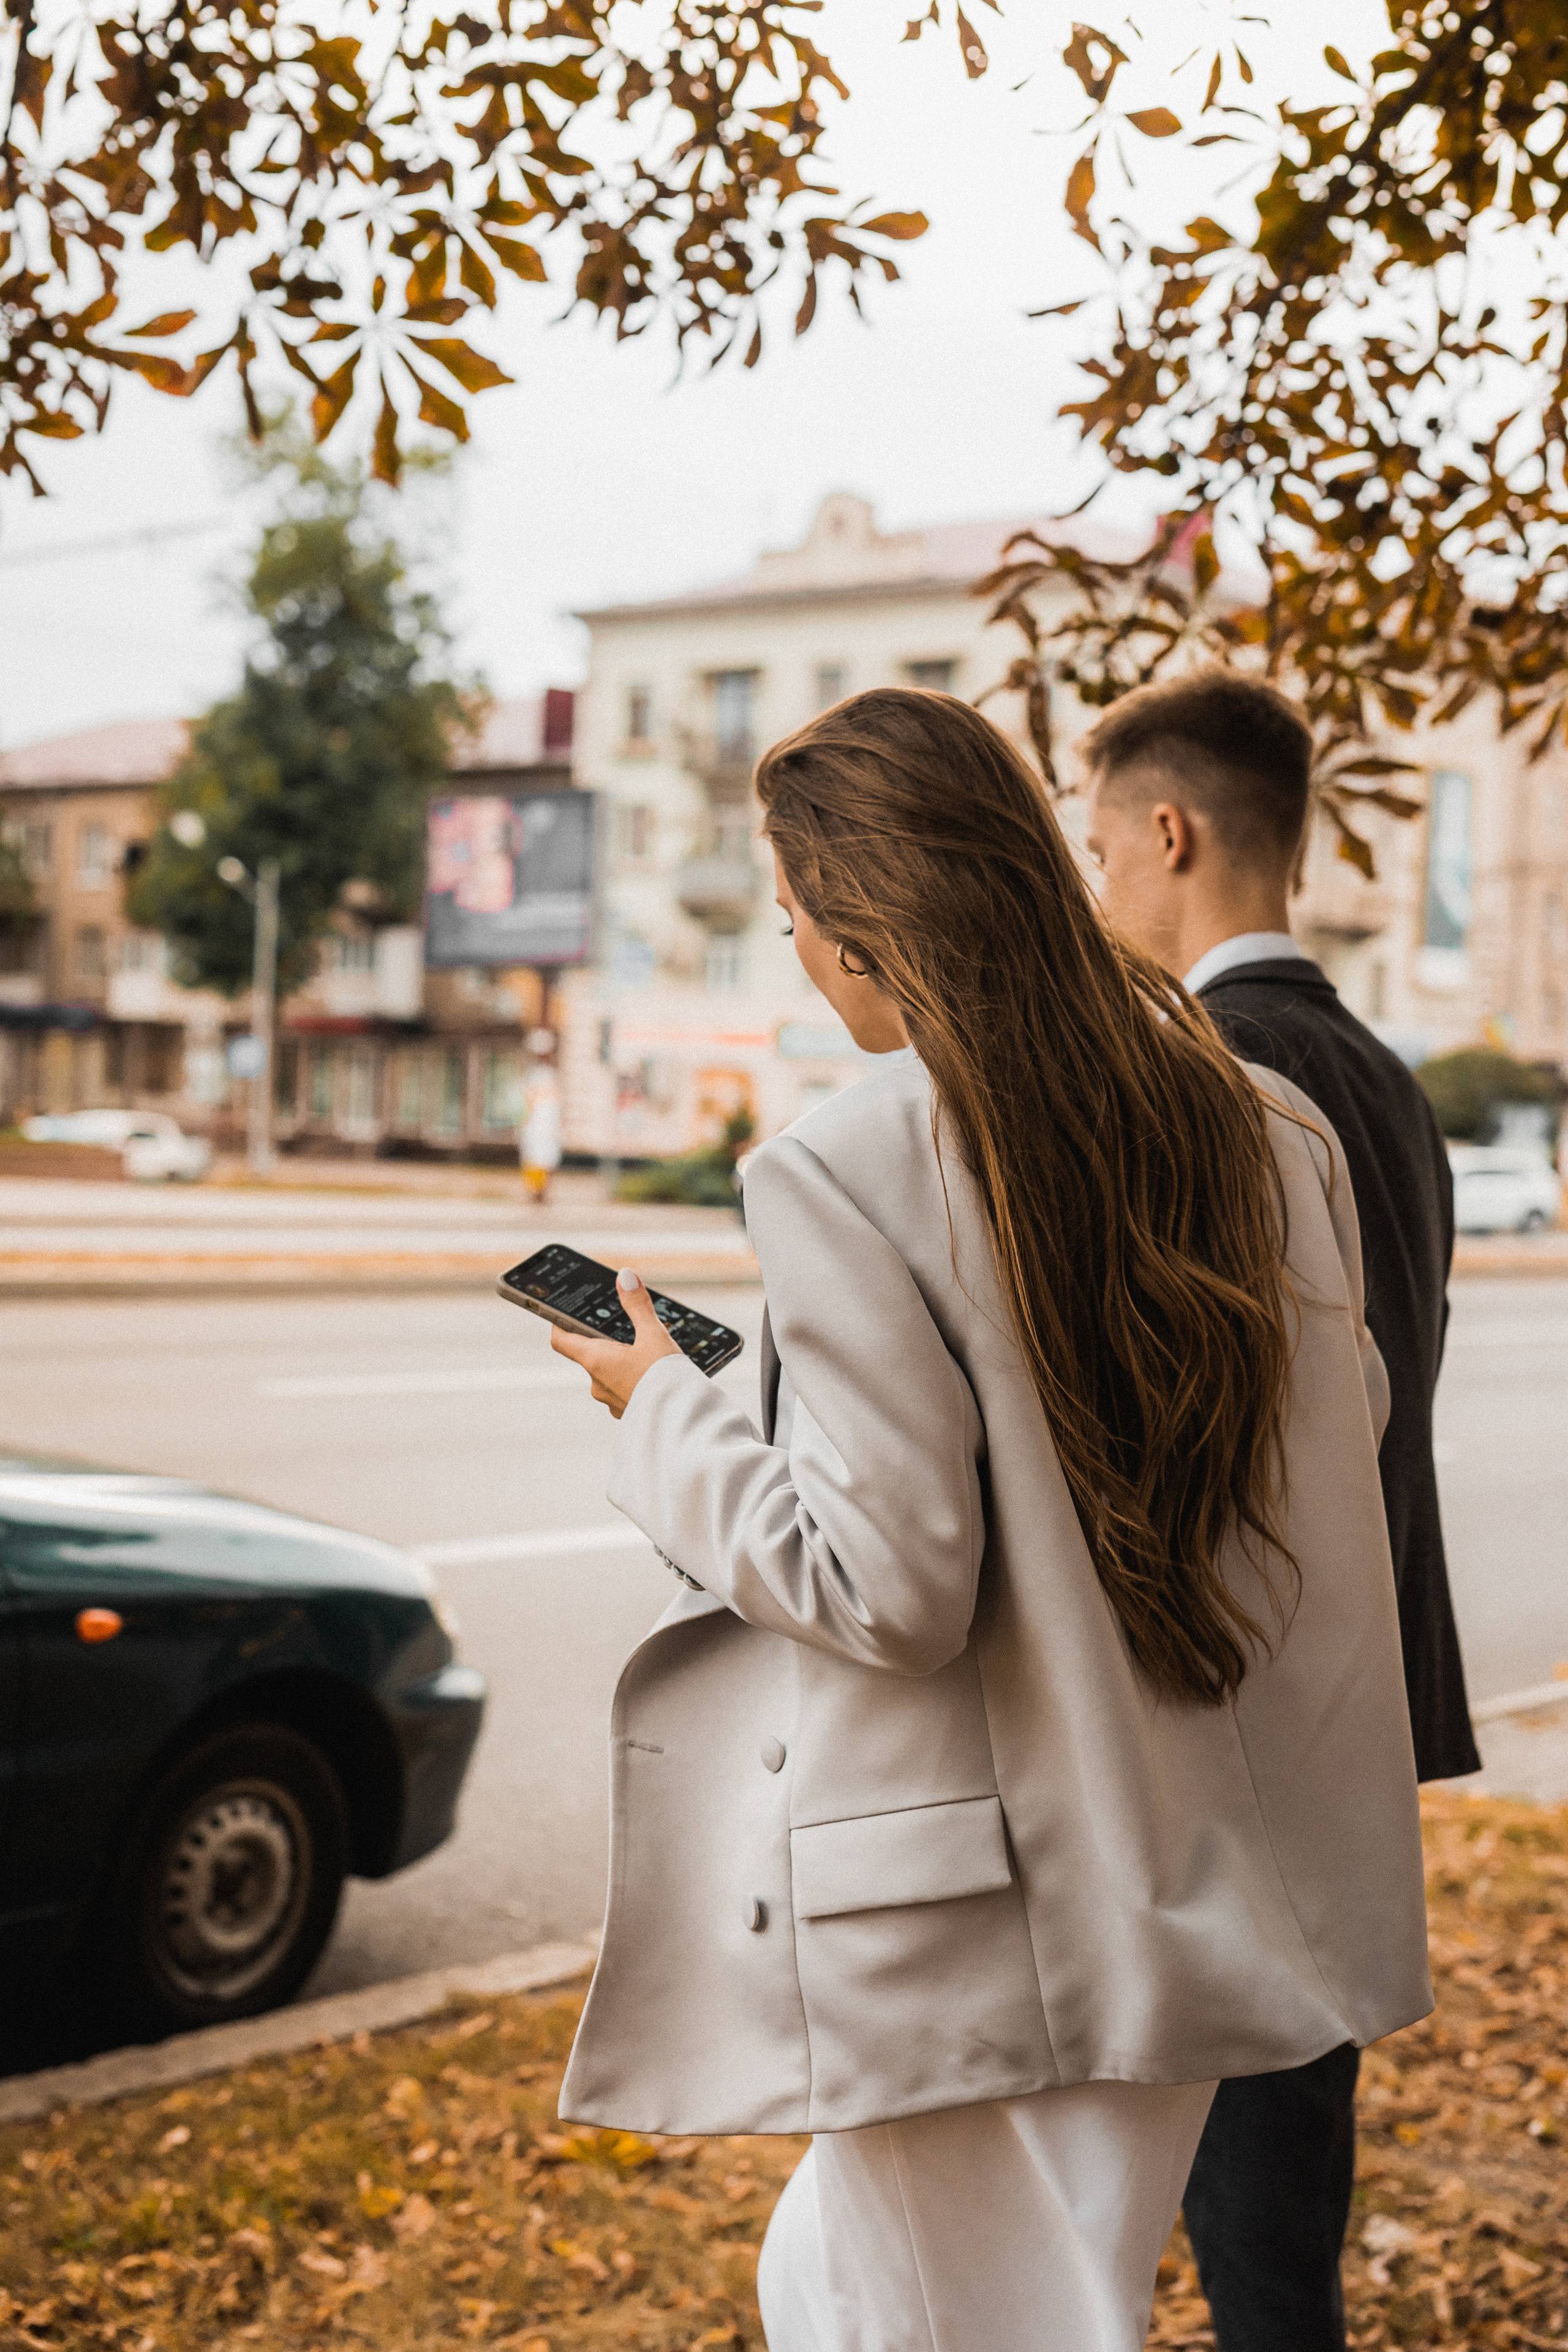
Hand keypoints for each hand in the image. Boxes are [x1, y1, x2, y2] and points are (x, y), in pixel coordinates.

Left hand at [550, 1267, 681, 1418]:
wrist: (684, 1423)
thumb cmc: (666, 1378)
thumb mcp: (654, 1335)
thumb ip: (638, 1305)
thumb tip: (625, 1276)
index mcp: (596, 1360)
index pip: (561, 1340)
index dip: (559, 1324)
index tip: (564, 1313)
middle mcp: (597, 1383)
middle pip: (587, 1355)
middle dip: (603, 1341)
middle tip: (622, 1328)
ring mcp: (610, 1401)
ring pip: (607, 1375)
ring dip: (619, 1363)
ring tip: (644, 1352)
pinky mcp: (627, 1414)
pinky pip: (622, 1392)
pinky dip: (632, 1381)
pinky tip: (652, 1376)